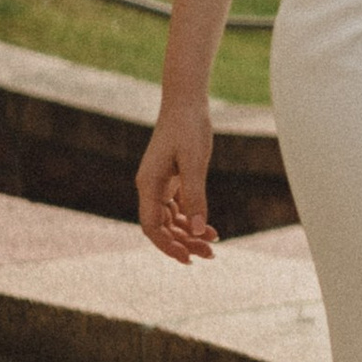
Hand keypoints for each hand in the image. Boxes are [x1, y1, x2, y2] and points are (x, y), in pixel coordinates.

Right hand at [137, 99, 217, 266]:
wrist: (186, 102)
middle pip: (162, 226)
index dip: (167, 245)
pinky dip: (192, 219)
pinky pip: (178, 208)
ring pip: (171, 219)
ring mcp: (160, 184)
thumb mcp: (194, 162)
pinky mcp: (171, 179)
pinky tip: (210, 228)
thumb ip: (195, 196)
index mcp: (149, 184)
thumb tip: (198, 229)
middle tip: (209, 255)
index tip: (188, 258)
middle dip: (183, 243)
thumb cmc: (188, 127)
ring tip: (212, 246)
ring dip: (189, 234)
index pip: (151, 226)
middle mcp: (150, 187)